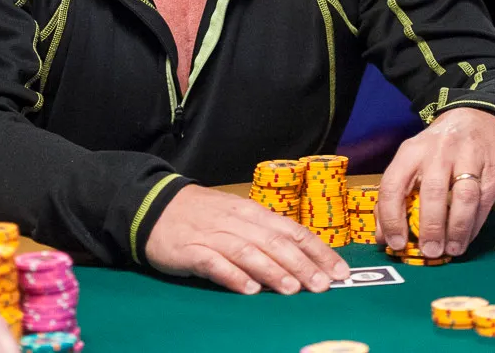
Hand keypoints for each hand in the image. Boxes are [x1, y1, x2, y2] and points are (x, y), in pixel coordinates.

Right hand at [145, 184, 348, 295]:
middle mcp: (237, 221)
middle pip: (275, 242)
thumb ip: (265, 234)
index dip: (318, 251)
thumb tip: (302, 258)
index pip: (292, 230)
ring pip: (248, 251)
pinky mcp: (190, 250)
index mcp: (253, 212)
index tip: (339, 271)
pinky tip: (248, 289)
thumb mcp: (238, 216)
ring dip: (273, 271)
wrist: (155, 205)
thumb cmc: (203, 214)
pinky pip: (214, 262)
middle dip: (302, 264)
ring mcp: (213, 235)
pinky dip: (233, 275)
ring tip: (292, 289)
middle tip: (322, 285)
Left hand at [376, 108, 494, 258]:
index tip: (396, 243)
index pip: (394, 184)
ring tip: (451, 250)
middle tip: (429, 251)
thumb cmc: (438, 149)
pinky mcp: (493, 169)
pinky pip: (484, 201)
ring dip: (456, 229)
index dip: (392, 217)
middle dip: (430, 227)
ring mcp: (469, 158)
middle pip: (432, 192)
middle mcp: (439, 152)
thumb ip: (396, 196)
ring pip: (463, 197)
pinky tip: (466, 238)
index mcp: (411, 151)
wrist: (478, 119)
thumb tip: (384, 236)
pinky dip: (474, 224)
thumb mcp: (412, 161)